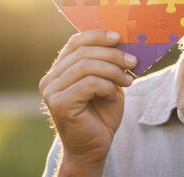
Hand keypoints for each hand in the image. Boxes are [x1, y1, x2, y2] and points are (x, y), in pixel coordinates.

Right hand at [39, 29, 136, 174]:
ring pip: (86, 66)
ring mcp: (51, 92)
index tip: (119, 37)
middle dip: (112, 54)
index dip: (97, 36)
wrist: (95, 147)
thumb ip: (106, 63)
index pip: (75, 42)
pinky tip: (114, 95)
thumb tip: (121, 40)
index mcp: (59, 71)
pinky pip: (89, 84)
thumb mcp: (107, 83)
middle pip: (83, 52)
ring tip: (128, 81)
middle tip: (133, 62)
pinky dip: (107, 86)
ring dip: (113, 71)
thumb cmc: (101, 115)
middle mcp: (50, 79)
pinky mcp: (59, 104)